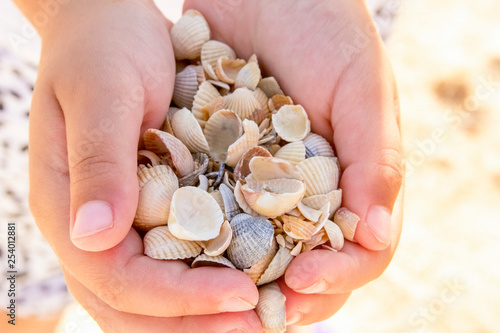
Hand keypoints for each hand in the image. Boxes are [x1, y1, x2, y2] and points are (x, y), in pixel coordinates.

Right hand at [27, 1, 260, 330]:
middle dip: (195, 323)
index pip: (118, 278)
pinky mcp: (149, 210)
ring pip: (152, 296)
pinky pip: (174, 261)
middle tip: (259, 323)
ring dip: (203, 315)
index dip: (178, 298)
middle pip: (132, 306)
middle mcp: (92, 227)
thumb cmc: (103, 47)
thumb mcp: (102, 92)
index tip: (243, 294)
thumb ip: (98, 161)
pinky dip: (208, 280)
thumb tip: (95, 236)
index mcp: (67, 207)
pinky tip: (253, 276)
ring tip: (262, 314)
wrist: (110, 25)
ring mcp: (119, 224)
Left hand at [184, 0, 403, 326]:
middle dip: (284, 294)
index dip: (337, 276)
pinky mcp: (215, 165)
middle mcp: (307, 191)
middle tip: (257, 311)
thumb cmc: (324, 26)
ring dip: (238, 279)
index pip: (359, 251)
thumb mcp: (361, 85)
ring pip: (255, 250)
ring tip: (215, 297)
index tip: (305, 281)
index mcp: (352, 180)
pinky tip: (182, 251)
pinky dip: (201, 236)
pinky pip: (210, 211)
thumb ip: (376, 159)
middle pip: (305, 263)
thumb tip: (374, 236)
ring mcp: (260, 182)